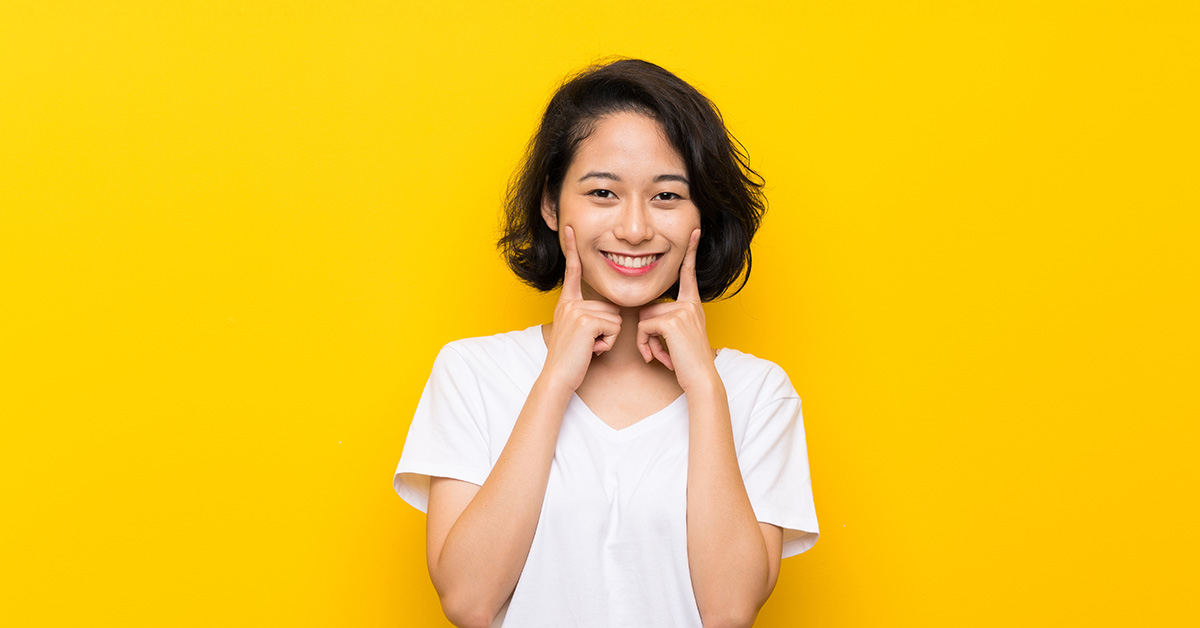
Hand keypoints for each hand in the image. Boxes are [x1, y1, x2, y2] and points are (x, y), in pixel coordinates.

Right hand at [542, 226, 621, 391]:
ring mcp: (577, 310)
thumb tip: (610, 315)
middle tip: (588, 343)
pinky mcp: (586, 320)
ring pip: (615, 318)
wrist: (558, 377)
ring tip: (589, 347)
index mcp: (567, 303)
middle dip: (607, 329)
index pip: (573, 272)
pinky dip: (607, 343)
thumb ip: (589, 318)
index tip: (570, 228)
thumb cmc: (571, 359)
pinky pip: (614, 327)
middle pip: (610, 307)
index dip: (572, 249)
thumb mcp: (577, 333)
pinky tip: (591, 349)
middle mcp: (570, 303)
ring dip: (608, 338)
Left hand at [637, 229, 717, 391]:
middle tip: (662, 351)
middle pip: (649, 307)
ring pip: (644, 319)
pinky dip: (646, 345)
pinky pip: (643, 328)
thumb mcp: (679, 337)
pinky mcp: (672, 321)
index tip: (694, 231)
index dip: (690, 252)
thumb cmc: (688, 363)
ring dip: (646, 341)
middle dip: (648, 332)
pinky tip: (660, 356)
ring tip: (663, 355)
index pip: (688, 274)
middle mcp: (689, 304)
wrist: (700, 379)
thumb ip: (666, 322)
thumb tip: (645, 320)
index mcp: (693, 305)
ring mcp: (682, 311)